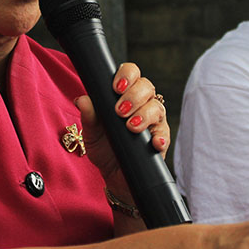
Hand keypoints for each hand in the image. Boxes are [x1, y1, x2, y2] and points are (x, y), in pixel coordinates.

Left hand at [75, 62, 169, 181]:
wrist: (113, 175)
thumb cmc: (104, 147)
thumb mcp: (91, 133)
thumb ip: (89, 116)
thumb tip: (82, 100)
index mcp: (126, 94)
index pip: (132, 73)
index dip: (127, 74)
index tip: (116, 87)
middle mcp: (143, 104)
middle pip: (147, 87)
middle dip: (134, 96)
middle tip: (119, 111)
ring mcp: (154, 122)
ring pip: (157, 108)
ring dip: (144, 115)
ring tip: (130, 127)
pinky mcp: (161, 141)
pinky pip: (165, 135)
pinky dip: (160, 138)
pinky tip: (153, 142)